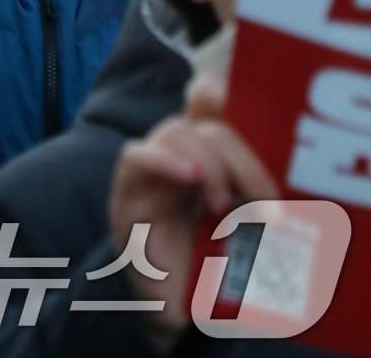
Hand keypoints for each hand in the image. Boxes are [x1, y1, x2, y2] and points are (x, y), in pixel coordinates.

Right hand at [107, 75, 276, 344]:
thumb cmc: (213, 273)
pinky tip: (188, 176)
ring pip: (176, 131)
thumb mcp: (247, 231)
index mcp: (205, 162)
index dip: (215, 93)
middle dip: (241, 157)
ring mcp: (149, 172)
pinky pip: (137, 157)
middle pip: (205, 125)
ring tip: (224, 206)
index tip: (228, 93)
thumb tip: (281, 181)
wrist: (174, 315)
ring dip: (211, 163)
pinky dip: (164, 160)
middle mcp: (175, 157)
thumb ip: (256, 197)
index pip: (206, 107)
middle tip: (265, 203)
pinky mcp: (127, 193)